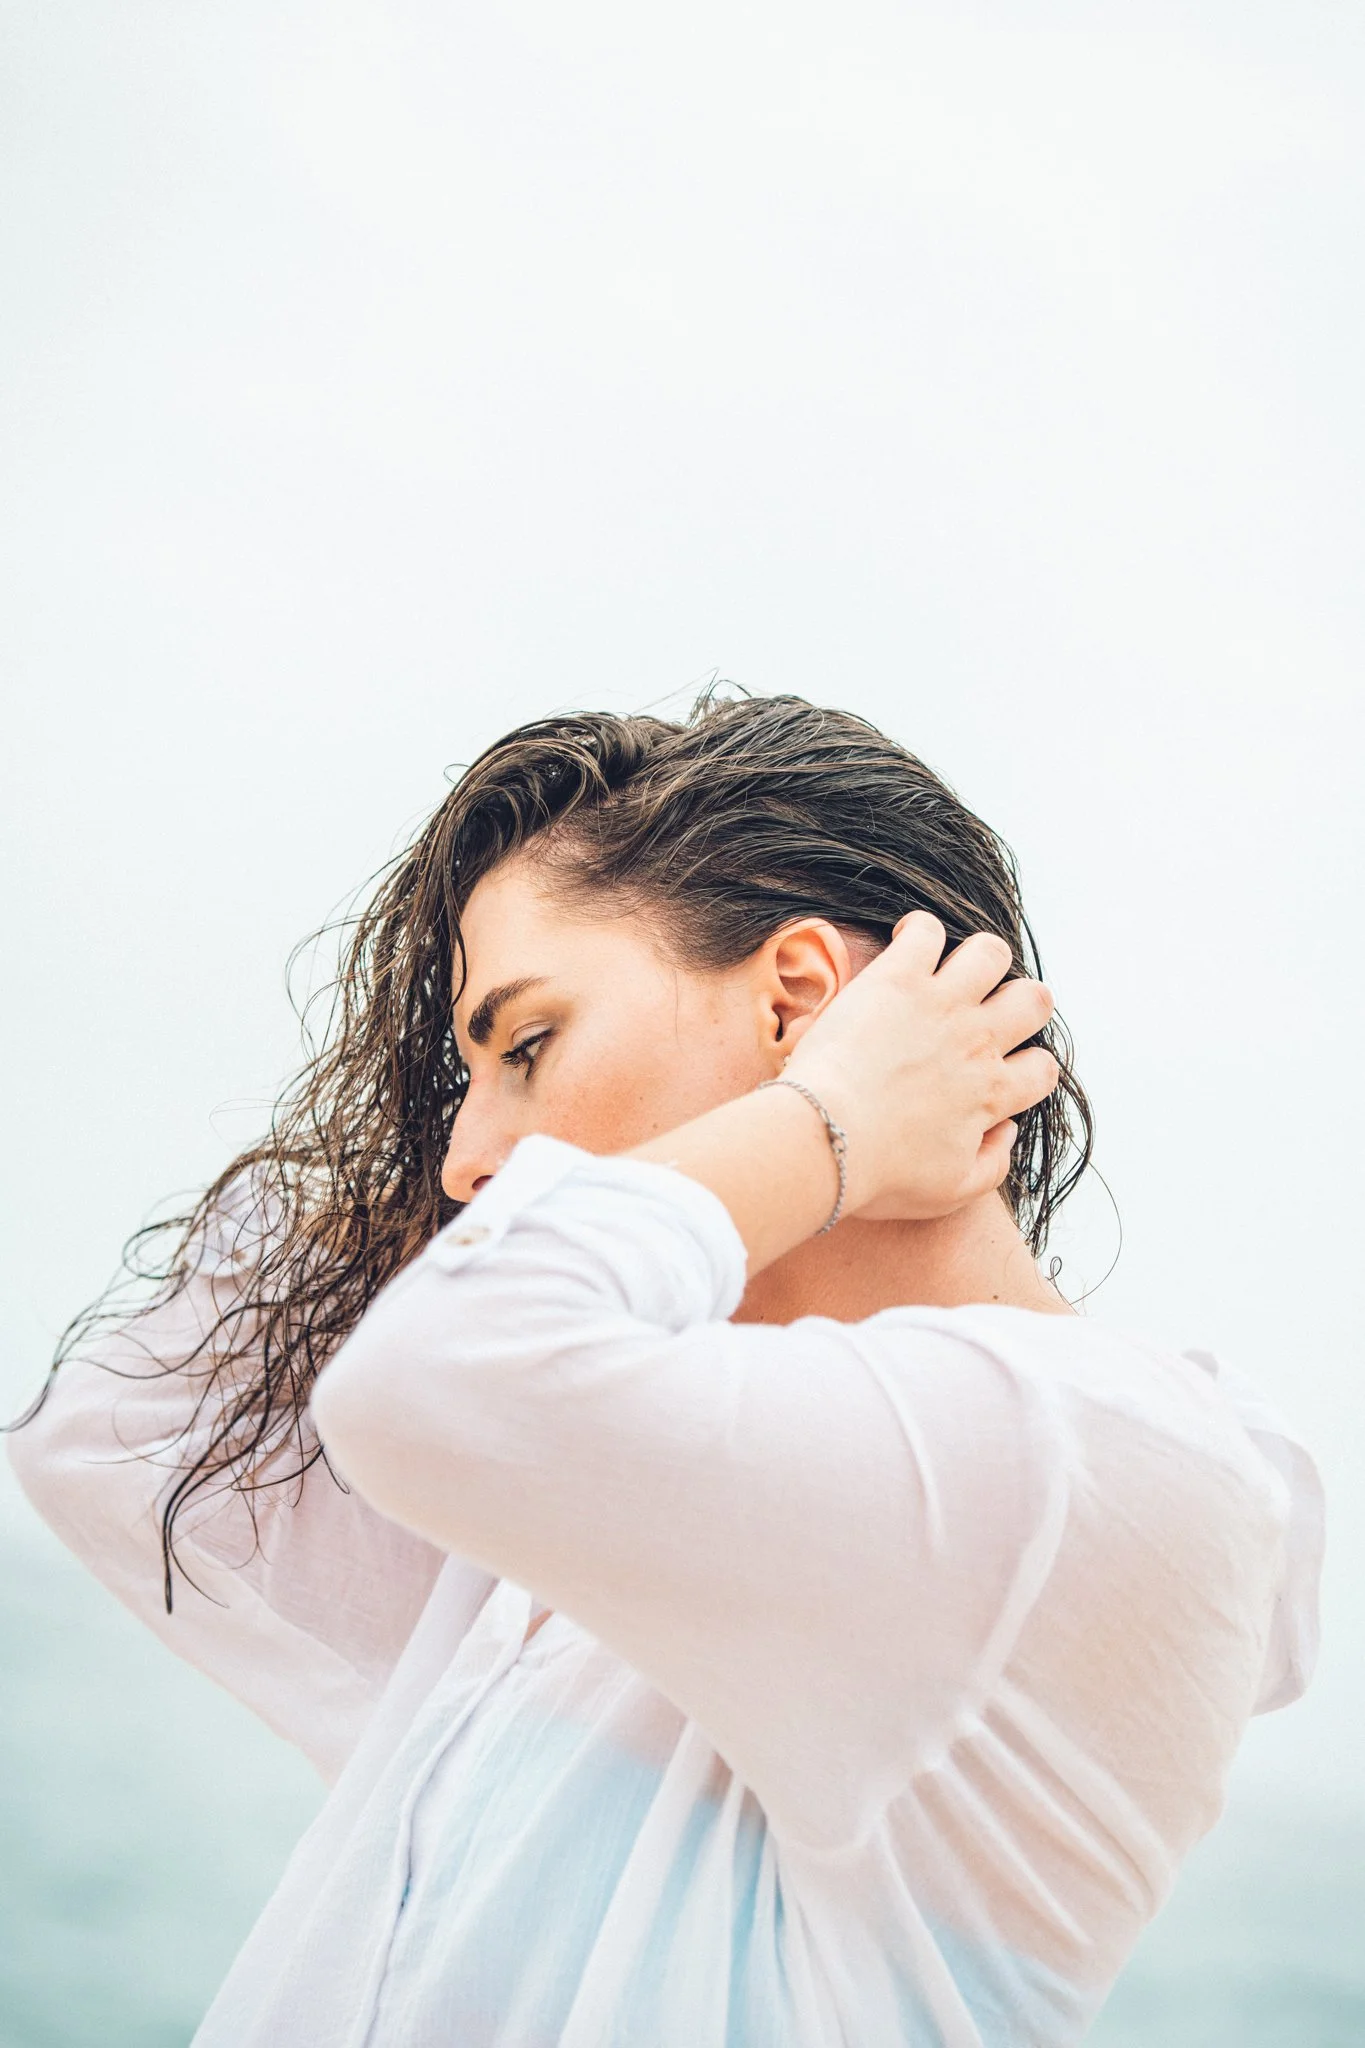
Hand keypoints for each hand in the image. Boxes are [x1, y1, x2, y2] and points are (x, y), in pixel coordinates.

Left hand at [781, 911, 1058, 1221]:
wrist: (825, 1140)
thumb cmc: (878, 1173)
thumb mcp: (950, 1192)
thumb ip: (993, 1163)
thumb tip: (1006, 1129)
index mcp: (991, 1094)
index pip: (1042, 1068)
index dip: (1029, 1068)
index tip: (1002, 1070)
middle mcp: (977, 1041)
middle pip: (1033, 999)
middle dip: (1019, 1002)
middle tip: (986, 1013)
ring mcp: (940, 1004)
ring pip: (991, 953)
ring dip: (978, 959)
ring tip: (951, 972)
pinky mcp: (898, 978)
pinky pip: (927, 930)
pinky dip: (920, 930)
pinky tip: (907, 943)